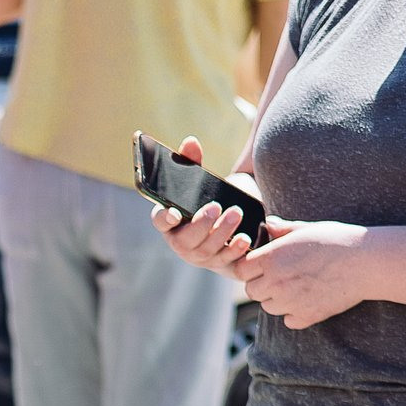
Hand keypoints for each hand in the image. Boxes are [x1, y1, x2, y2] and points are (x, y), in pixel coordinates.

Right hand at [148, 136, 259, 275]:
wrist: (238, 219)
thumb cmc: (211, 199)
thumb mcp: (202, 181)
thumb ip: (193, 162)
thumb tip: (191, 141)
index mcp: (172, 220)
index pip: (161, 221)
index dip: (165, 219)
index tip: (174, 213)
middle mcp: (183, 242)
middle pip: (185, 240)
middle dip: (200, 225)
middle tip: (215, 207)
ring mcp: (202, 256)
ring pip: (207, 250)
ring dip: (221, 233)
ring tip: (236, 213)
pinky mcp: (222, 264)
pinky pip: (226, 261)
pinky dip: (235, 250)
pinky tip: (244, 238)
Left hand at [234, 218, 374, 329]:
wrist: (366, 261)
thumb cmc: (337, 240)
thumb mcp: (306, 229)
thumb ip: (283, 230)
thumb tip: (269, 224)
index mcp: (271, 258)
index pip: (242, 270)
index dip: (251, 268)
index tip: (264, 265)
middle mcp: (275, 282)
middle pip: (252, 291)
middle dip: (263, 284)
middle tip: (284, 275)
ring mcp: (289, 302)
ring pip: (268, 307)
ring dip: (278, 300)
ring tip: (299, 285)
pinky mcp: (306, 316)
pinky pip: (289, 320)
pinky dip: (296, 314)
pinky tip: (309, 300)